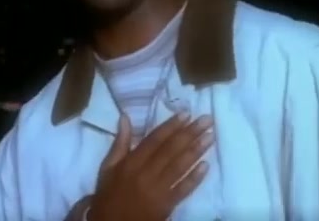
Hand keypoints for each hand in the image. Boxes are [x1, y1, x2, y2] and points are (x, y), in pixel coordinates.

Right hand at [87, 112, 214, 220]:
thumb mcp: (108, 168)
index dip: (171, 126)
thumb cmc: (109, 195)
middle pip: (171, 150)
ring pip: (179, 167)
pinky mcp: (166, 205)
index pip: (155, 140)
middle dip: (190, 133)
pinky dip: (195, 178)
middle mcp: (146, 173)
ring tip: (210, 136)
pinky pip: (183, 190)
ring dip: (196, 151)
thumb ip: (119, 142)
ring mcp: (158, 190)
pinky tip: (206, 166)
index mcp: (131, 163)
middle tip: (207, 120)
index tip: (187, 113)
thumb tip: (125, 117)